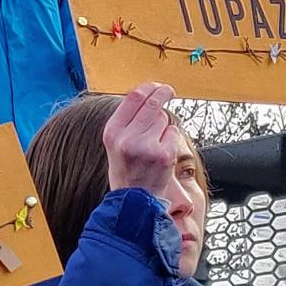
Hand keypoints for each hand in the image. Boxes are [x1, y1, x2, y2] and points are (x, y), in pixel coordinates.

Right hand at [104, 82, 180, 197]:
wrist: (134, 200)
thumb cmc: (126, 169)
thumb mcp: (115, 143)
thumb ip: (126, 121)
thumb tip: (144, 95)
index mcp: (112, 132)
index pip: (133, 97)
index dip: (148, 87)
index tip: (156, 86)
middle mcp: (127, 138)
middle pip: (152, 104)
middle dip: (163, 93)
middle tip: (169, 90)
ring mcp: (146, 147)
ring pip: (163, 119)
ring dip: (163, 126)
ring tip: (154, 143)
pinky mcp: (163, 155)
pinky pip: (173, 134)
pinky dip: (171, 139)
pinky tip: (162, 152)